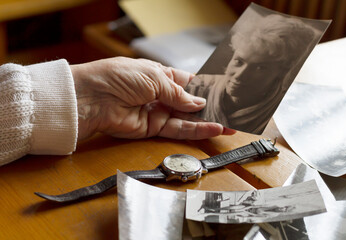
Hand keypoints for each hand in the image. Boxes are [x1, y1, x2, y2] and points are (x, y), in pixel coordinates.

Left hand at [71, 57, 235, 139]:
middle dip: (209, 107)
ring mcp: (157, 112)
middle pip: (189, 102)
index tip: (223, 92)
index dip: (204, 87)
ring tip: (228, 125)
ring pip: (186, 118)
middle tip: (231, 112)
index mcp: (159, 75)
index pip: (187, 82)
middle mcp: (160, 94)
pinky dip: (195, 130)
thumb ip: (178, 92)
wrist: (91, 98)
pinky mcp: (152, 128)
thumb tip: (199, 102)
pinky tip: (212, 129)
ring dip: (207, 122)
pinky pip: (178, 129)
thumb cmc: (118, 77)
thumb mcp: (154, 77)